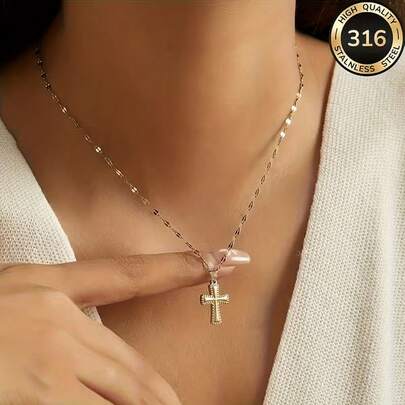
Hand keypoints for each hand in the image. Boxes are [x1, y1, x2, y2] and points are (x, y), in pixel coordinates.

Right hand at [0, 249, 249, 403]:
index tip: (227, 258)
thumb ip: (67, 319)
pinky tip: (86, 400)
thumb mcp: (16, 305)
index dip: (182, 267)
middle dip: (163, 398)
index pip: (131, 275)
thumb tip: (103, 354)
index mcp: (49, 289)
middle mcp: (57, 324)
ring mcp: (47, 368)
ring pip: (126, 398)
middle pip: (138, 371)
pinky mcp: (36, 401)